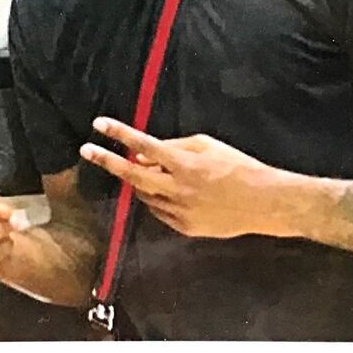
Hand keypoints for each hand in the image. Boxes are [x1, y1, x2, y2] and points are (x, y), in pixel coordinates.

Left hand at [78, 117, 288, 239]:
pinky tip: (170, 192)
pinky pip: (159, 211)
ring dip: (140, 182)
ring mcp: (180, 211)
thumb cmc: (239, 167)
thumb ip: (174, 146)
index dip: (119, 133)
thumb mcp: (207, 146)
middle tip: (87, 151)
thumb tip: (145, 151)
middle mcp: (177, 189)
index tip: (98, 125)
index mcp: (184, 164)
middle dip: (107, 161)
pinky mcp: (185, 228)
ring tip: (150, 172)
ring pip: (144, 196)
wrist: (265, 203)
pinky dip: (157, 199)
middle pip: (132, 176)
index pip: (142, 145)